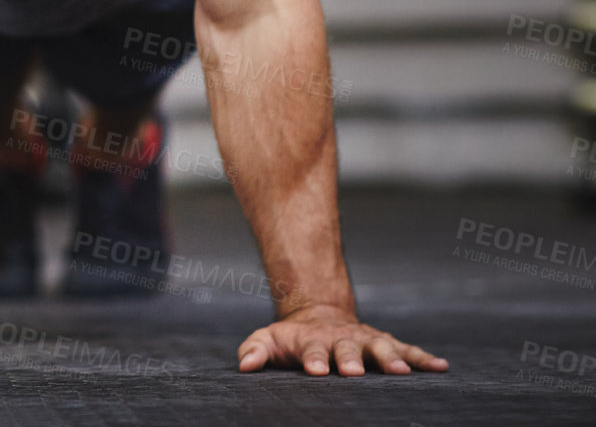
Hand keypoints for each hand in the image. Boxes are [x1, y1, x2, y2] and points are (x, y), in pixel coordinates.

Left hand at [238, 304, 448, 375]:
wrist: (318, 314)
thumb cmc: (291, 338)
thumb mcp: (267, 340)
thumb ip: (255, 351)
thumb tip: (245, 367)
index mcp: (312, 341)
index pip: (312, 351)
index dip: (314, 360)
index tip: (316, 371)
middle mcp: (342, 339)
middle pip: (347, 349)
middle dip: (351, 360)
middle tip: (354, 372)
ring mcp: (365, 340)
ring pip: (381, 347)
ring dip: (391, 358)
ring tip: (402, 372)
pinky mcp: (385, 343)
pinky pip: (408, 350)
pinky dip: (424, 358)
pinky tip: (441, 367)